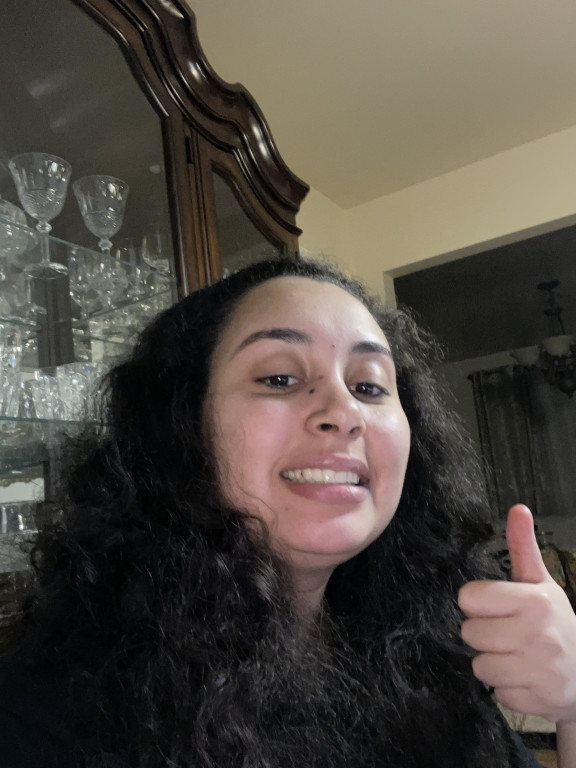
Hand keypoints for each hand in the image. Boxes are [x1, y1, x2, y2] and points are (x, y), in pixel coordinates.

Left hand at [459, 504, 575, 722]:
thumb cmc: (555, 622)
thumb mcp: (541, 583)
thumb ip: (523, 547)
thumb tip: (517, 509)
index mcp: (534, 600)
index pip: (469, 598)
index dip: (478, 604)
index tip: (496, 608)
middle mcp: (538, 633)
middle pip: (469, 633)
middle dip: (483, 635)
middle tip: (506, 634)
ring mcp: (542, 669)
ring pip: (480, 667)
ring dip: (493, 664)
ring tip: (515, 657)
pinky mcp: (541, 700)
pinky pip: (497, 693)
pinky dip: (508, 689)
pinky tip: (525, 678)